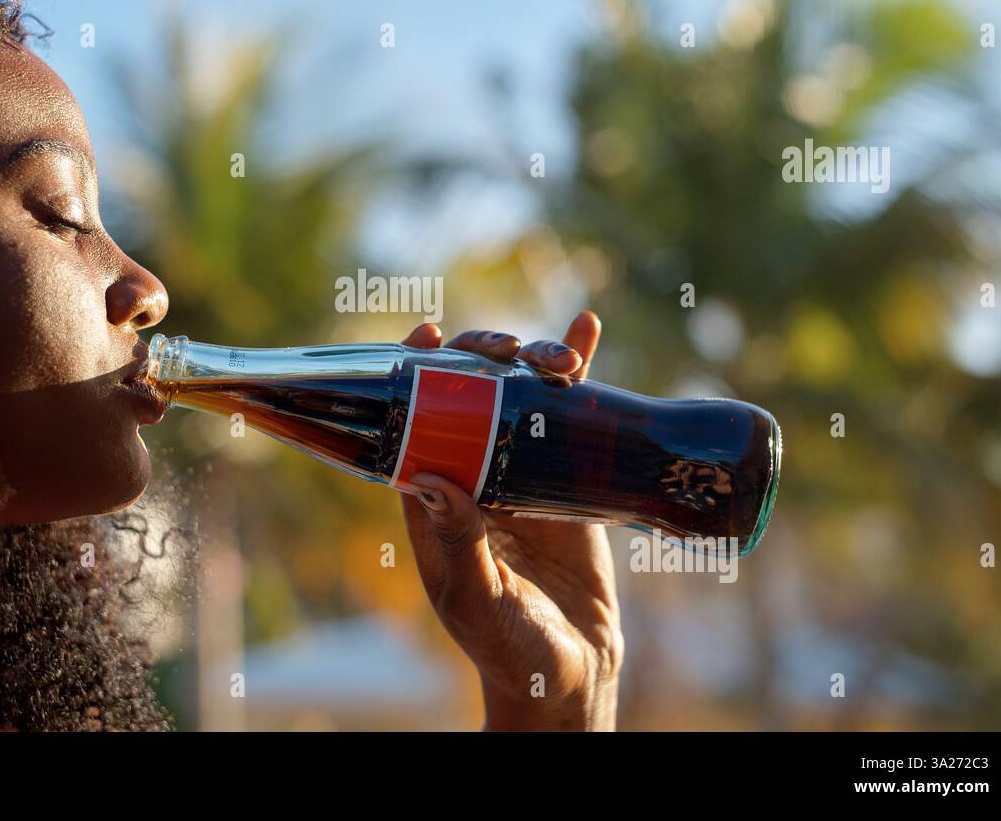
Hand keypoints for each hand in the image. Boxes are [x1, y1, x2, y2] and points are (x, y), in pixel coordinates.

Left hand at [398, 311, 622, 730]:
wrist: (574, 672)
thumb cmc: (510, 648)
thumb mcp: (476, 600)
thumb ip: (458, 546)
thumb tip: (430, 477)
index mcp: (435, 502)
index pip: (413, 423)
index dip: (415, 374)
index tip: (426, 335)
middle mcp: (475, 475)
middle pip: (470, 395)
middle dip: (483, 359)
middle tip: (508, 349)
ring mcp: (523, 471)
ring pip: (520, 396)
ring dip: (534, 362)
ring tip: (559, 356)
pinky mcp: (568, 476)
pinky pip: (572, 416)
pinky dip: (580, 372)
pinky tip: (587, 328)